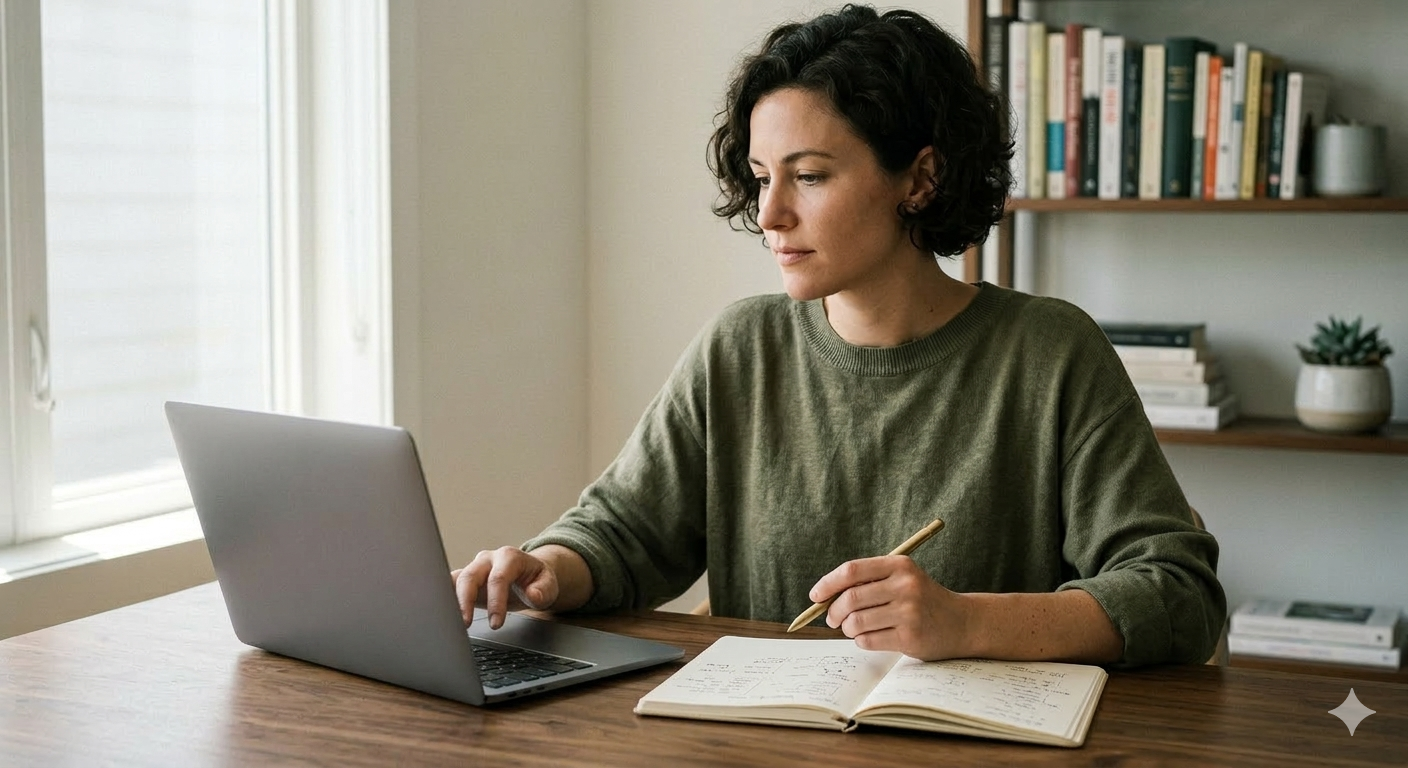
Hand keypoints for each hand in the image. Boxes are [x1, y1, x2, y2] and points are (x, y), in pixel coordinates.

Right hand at [452, 546, 558, 629]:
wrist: (530, 575)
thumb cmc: (538, 580)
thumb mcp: (549, 585)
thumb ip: (543, 590)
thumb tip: (533, 595)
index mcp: (509, 557)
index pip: (498, 578)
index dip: (495, 602)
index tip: (496, 624)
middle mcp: (488, 559)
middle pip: (470, 576)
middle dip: (465, 601)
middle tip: (465, 624)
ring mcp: (474, 568)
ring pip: (455, 580)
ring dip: (449, 600)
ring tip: (446, 620)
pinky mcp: (465, 579)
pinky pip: (450, 586)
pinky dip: (444, 599)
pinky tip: (439, 614)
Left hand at [810, 555, 971, 659]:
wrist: (962, 622)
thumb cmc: (922, 600)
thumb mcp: (901, 579)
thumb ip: (868, 582)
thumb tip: (824, 597)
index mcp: (899, 565)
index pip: (852, 571)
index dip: (828, 583)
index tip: (815, 596)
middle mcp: (906, 585)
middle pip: (850, 598)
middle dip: (834, 612)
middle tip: (832, 619)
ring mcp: (909, 612)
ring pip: (856, 622)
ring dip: (848, 629)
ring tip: (855, 629)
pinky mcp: (910, 637)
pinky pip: (868, 640)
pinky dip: (862, 641)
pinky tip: (873, 637)